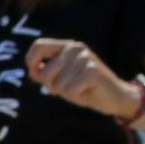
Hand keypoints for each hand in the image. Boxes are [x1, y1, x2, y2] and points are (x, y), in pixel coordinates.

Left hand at [27, 37, 143, 122]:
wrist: (113, 97)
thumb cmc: (82, 88)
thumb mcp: (59, 79)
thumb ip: (43, 72)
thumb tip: (33, 69)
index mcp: (66, 46)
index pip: (38, 46)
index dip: (31, 62)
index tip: (36, 75)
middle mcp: (75, 47)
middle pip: (44, 72)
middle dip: (52, 86)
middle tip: (69, 85)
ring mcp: (85, 57)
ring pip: (57, 84)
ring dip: (66, 92)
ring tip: (80, 87)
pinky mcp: (93, 70)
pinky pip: (70, 90)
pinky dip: (76, 95)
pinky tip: (88, 90)